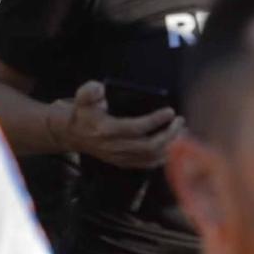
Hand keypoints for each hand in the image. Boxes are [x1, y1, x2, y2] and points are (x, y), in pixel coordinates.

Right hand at [61, 81, 182, 168]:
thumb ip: (89, 91)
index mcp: (107, 130)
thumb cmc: (83, 112)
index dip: (155, 121)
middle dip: (168, 134)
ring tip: (181, 131)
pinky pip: (146, 164)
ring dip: (169, 146)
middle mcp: (115, 146)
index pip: (136, 128)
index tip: (170, 111)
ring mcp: (120, 157)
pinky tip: (173, 146)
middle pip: (148, 146)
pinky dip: (162, 157)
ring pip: (150, 157)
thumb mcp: (82, 97)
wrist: (72, 134)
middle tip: (180, 121)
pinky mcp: (123, 162)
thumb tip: (99, 88)